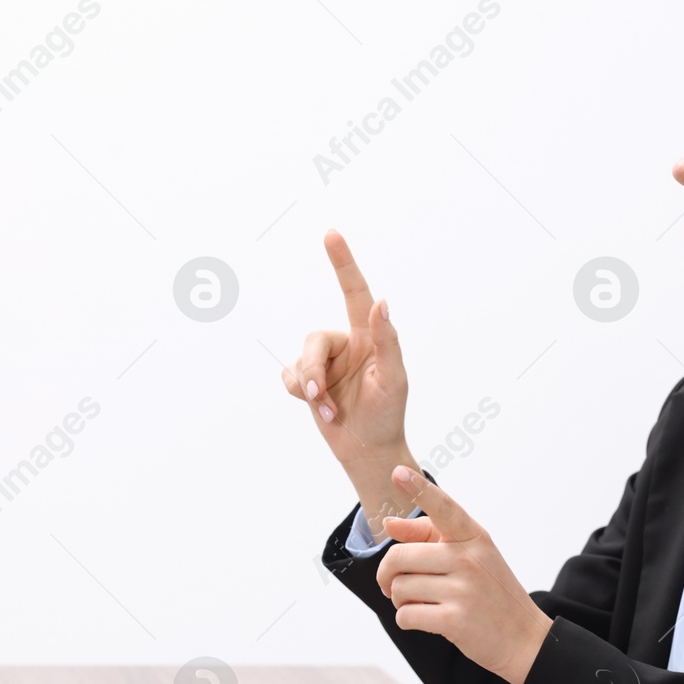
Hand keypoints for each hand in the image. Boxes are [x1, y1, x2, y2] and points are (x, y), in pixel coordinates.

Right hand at [281, 230, 407, 468]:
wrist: (369, 449)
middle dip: (312, 369)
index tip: (331, 234)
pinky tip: (320, 408)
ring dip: (309, 388)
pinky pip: (289, 376)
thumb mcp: (394, 378)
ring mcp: (325, 363)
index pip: (355, 292)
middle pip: (313, 338)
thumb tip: (381, 302)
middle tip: (321, 396)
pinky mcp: (308, 381)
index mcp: (368, 336)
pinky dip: (299, 394)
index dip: (343, 262)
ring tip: (330, 409)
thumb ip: (386, 340)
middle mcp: (345, 344)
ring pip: (299, 360)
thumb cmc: (388, 413)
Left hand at [375, 466, 553, 683]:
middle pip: (400, 557)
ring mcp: (463, 590)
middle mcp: (469, 559)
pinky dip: (406, 619)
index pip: (443, 507)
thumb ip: (429, 536)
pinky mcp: (455, 620)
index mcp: (473, 538)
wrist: (524, 638)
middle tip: (390, 585)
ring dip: (399, 600)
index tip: (398, 472)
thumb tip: (390, 524)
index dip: (419, 489)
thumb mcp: (471, 556)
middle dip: (387, 575)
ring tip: (420, 603)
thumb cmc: (491, 593)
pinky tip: (424, 619)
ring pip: (400, 588)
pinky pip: (406, 615)